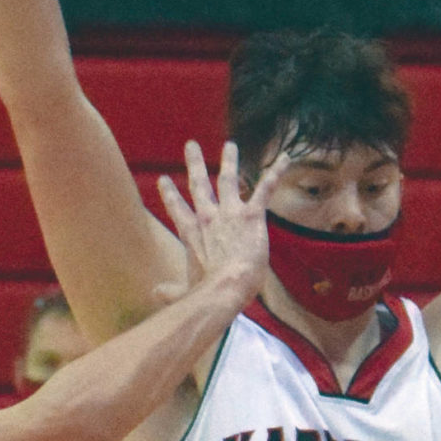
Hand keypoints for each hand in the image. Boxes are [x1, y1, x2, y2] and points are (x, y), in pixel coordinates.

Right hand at [157, 141, 286, 308]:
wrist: (227, 287)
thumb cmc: (206, 292)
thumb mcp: (184, 291)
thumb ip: (170, 291)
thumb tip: (155, 294)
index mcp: (192, 234)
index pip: (177, 210)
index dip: (170, 195)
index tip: (164, 180)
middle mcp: (208, 217)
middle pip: (199, 185)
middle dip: (195, 164)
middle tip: (191, 146)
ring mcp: (230, 212)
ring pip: (228, 179)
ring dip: (229, 161)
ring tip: (230, 146)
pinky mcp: (252, 214)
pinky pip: (265, 188)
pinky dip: (276, 172)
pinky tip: (285, 158)